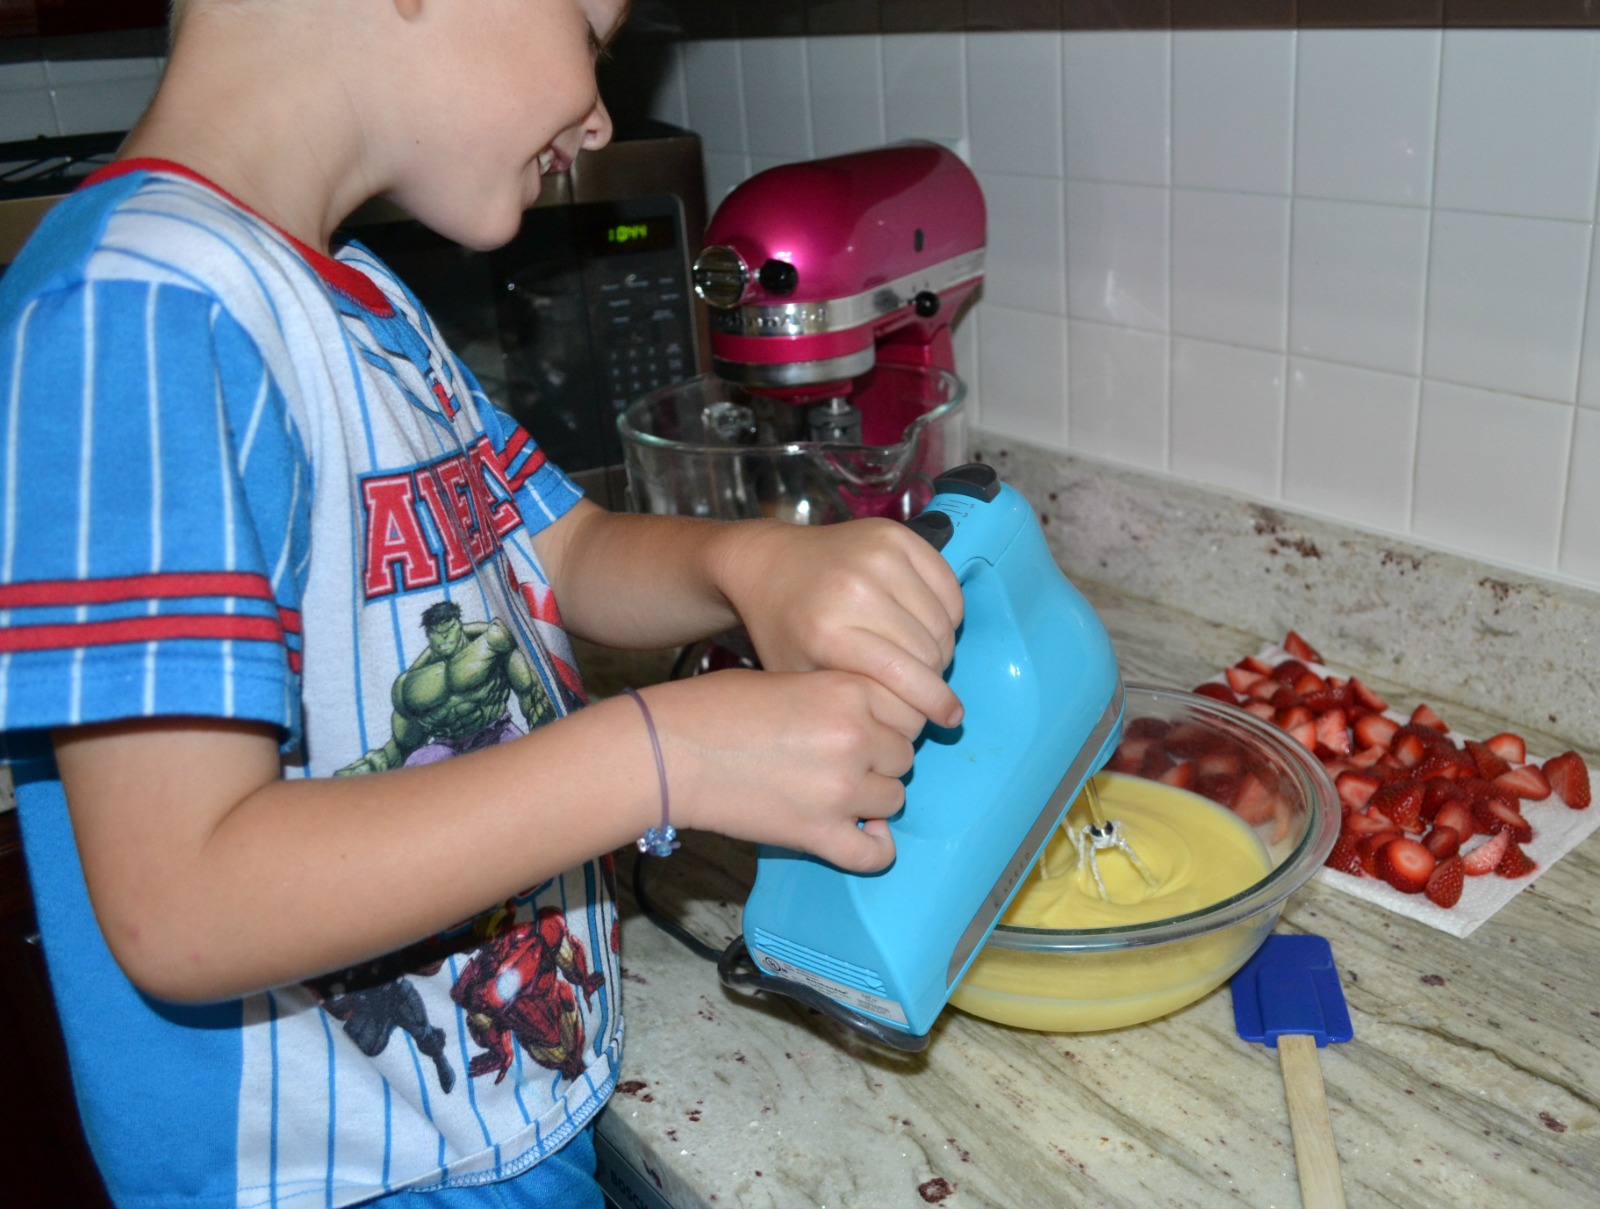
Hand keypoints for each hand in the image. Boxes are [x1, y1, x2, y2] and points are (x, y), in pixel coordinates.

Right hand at [642, 670, 917, 872]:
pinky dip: (876, 848)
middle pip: (903, 756)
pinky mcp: (819, 834)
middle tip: (842, 761)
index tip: (865, 730)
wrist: (668, 750)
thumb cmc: (715, 708)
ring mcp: (841, 789)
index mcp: (850, 689)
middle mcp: (856, 736)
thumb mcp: (788, 677)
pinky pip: (876, 854)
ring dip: (872, 799)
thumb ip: (837, 697)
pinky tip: (861, 833)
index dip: (884, 722)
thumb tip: (871, 721)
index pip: (905, 711)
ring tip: (837, 793)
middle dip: (878, 760)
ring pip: (895, 799)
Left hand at [714, 518, 964, 731]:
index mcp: (827, 631)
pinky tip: (926, 626)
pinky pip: (948, 588)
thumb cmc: (784, 628)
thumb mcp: (802, 678)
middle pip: (930, 650)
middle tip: (927, 687)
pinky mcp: (897, 535)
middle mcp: (855, 589)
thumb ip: (853, 703)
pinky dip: (947, 613)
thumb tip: (913, 727)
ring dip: (943, 647)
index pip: (904, 675)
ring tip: (924, 658)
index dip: (934, 703)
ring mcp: (878, 556)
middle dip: (936, 677)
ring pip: (944, 621)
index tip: (949, 718)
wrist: (769, 564)